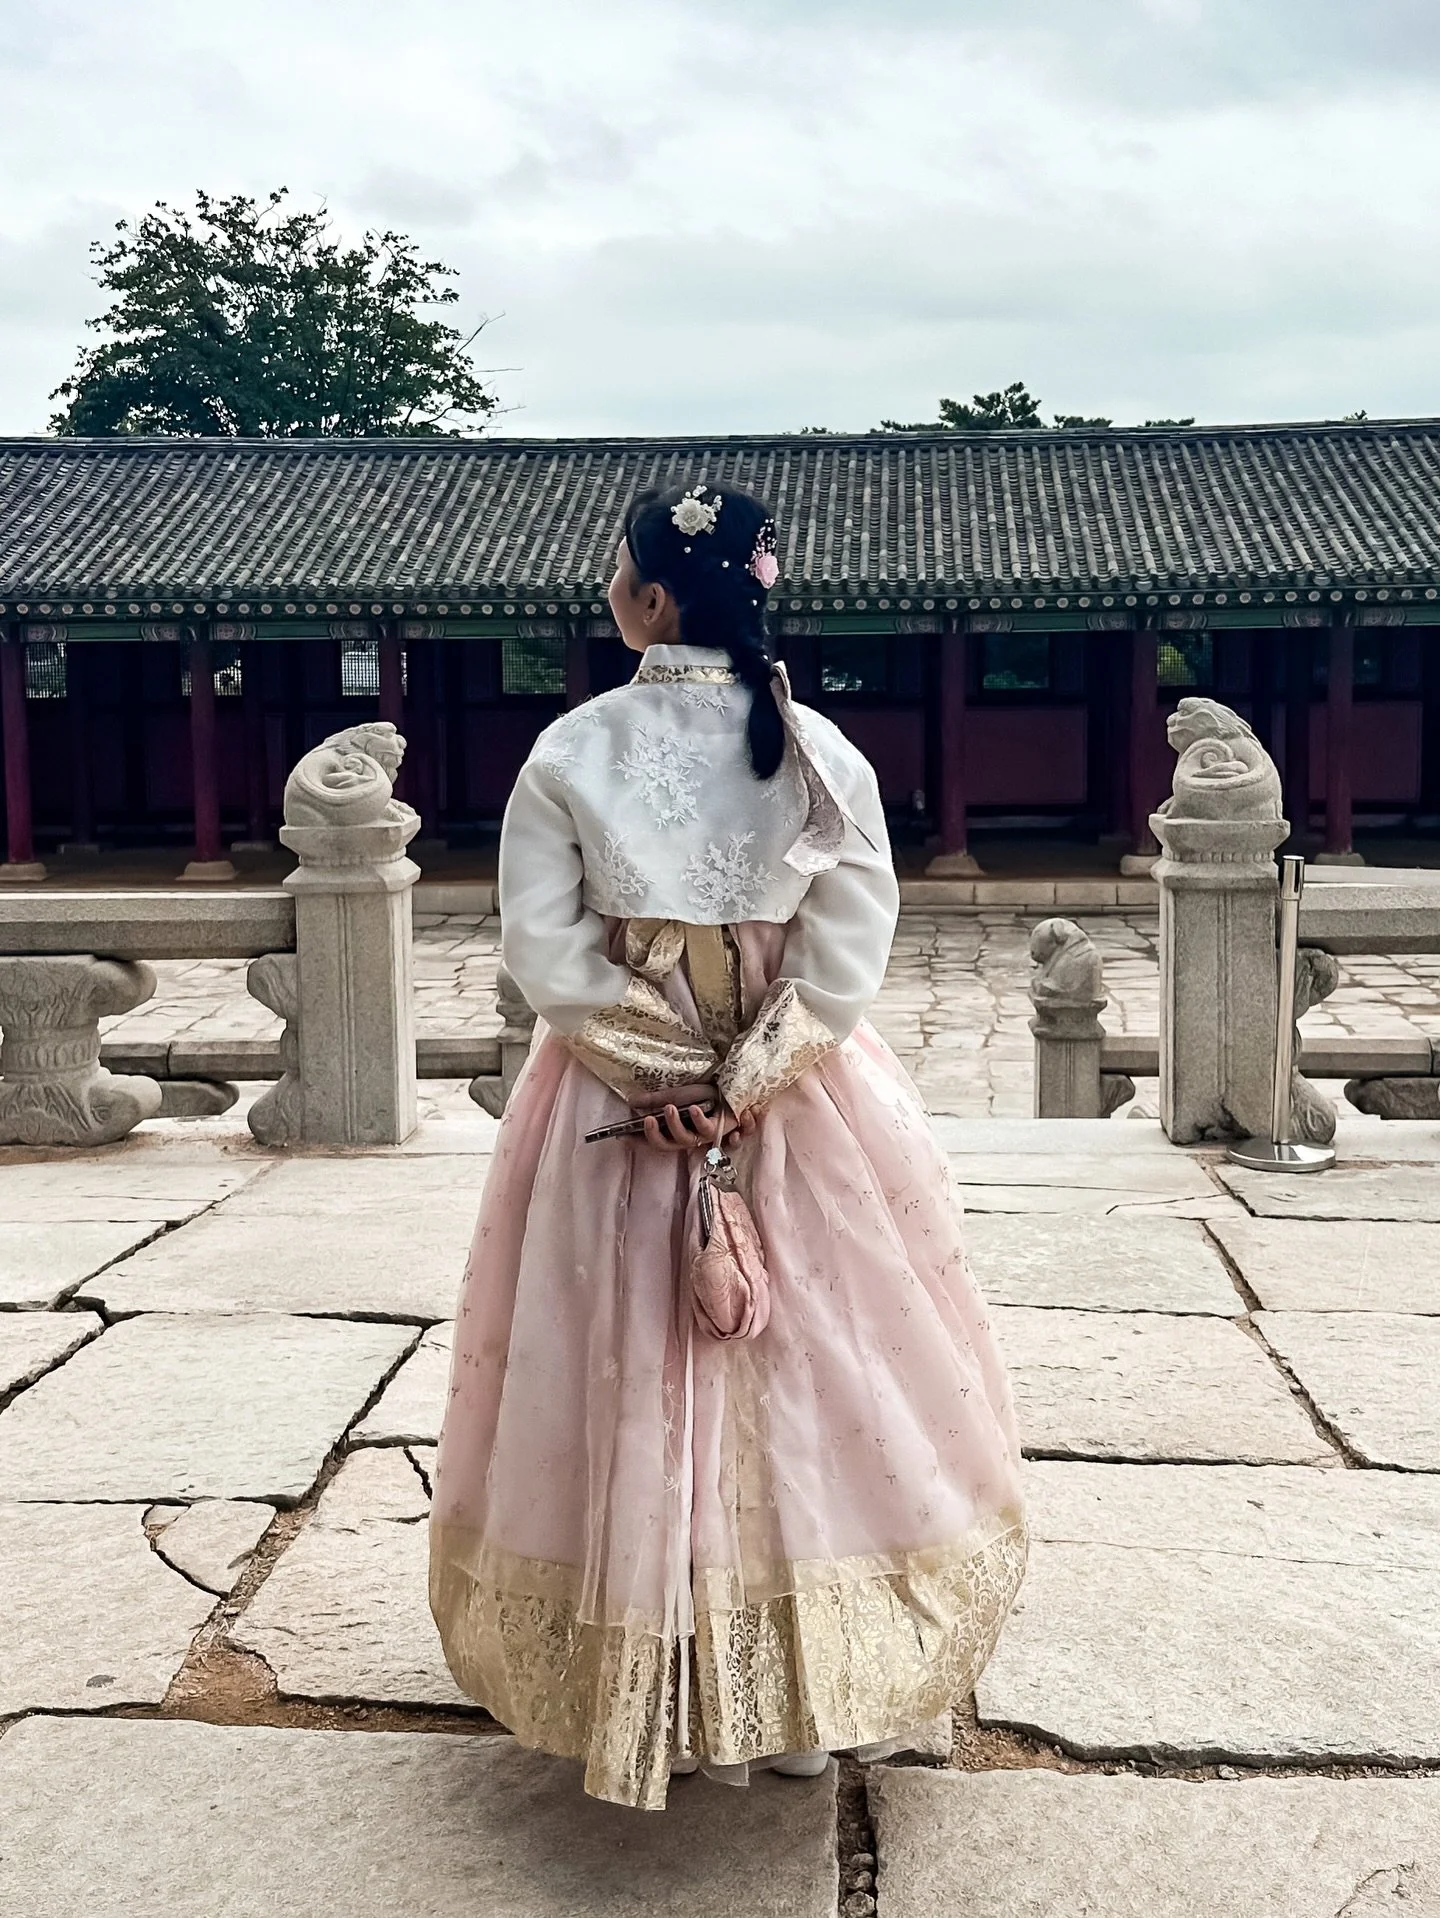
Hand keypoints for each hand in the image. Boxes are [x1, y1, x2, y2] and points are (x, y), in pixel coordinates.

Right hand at [638, 1097, 755, 1151]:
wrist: (731, 1087)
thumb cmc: (704, 1093)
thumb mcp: (675, 1095)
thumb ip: (654, 1101)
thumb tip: (631, 1102)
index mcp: (677, 1131)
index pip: (655, 1140)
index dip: (639, 1142)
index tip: (623, 1138)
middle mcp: (690, 1137)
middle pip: (667, 1146)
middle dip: (655, 1135)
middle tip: (647, 1119)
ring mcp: (704, 1135)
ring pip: (686, 1139)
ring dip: (675, 1125)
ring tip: (670, 1107)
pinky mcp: (719, 1128)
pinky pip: (708, 1129)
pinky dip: (700, 1119)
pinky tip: (694, 1109)